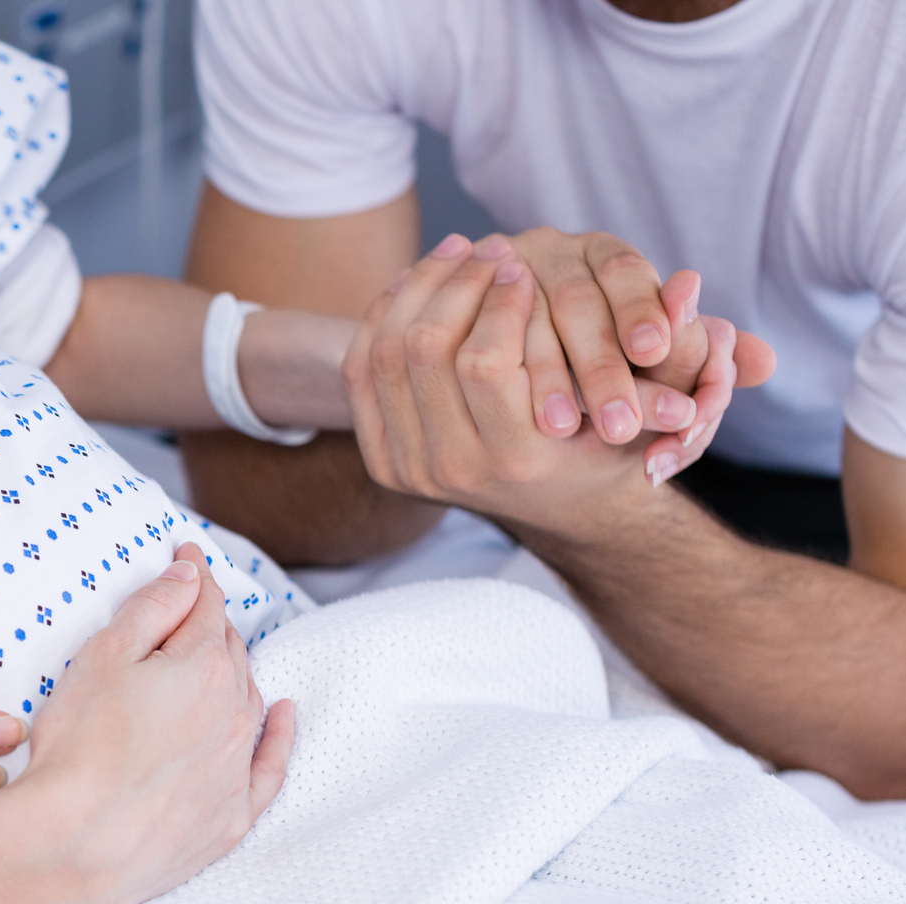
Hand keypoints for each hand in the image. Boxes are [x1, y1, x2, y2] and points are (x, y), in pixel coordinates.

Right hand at [0, 542, 295, 903]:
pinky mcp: (231, 816)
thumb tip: (190, 578)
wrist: (77, 846)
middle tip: (186, 609)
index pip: (205, 606)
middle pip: (229, 652)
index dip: (194, 576)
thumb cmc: (78, 749)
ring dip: (233, 674)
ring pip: (247, 701)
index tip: (186, 554)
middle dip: (210, 625)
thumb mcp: (101, 660)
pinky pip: (269, 766)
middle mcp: (233, 711)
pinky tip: (285, 716)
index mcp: (202, 666)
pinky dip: (279, 736)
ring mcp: (236, 766)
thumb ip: (151, 611)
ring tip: (213, 658)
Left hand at [346, 240, 747, 537]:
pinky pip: (363, 372)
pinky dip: (384, 318)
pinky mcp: (382, 459)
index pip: (484, 361)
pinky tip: (417, 282)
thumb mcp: (652, 407)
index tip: (519, 259)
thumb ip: (674, 348)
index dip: (498, 301)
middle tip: (482, 244)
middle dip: (453, 286)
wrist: (559, 508)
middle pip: (424, 353)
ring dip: (416, 292)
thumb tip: (691, 283)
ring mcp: (408, 470)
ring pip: (386, 355)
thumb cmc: (610, 447)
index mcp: (515, 460)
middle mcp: (452, 472)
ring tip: (454, 252)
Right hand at [476, 229, 775, 471]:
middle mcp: (548, 253)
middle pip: (575, 302)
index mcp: (603, 252)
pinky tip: (515, 418)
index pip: (626, 271)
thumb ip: (704, 359)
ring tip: (564, 429)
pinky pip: (475, 342)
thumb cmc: (604, 362)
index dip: (640, 308)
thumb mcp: (656, 359)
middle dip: (597, 365)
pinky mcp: (459, 310)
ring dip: (544, 379)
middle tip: (620, 422)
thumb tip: (766, 361)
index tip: (656, 351)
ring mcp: (497, 279)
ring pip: (521, 324)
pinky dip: (500, 380)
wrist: (523, 371)